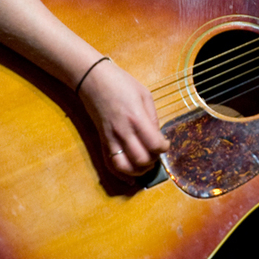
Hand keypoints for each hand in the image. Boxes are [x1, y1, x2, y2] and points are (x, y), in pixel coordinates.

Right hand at [77, 59, 169, 178]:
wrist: (93, 79)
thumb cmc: (121, 82)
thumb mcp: (144, 94)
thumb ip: (152, 117)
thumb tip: (157, 136)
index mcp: (136, 117)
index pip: (154, 144)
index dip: (164, 148)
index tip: (165, 144)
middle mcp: (123, 131)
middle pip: (141, 159)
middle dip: (153, 160)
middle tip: (156, 152)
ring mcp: (110, 138)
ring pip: (126, 167)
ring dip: (139, 170)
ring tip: (146, 163)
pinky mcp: (102, 141)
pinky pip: (111, 164)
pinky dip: (122, 175)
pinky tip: (131, 179)